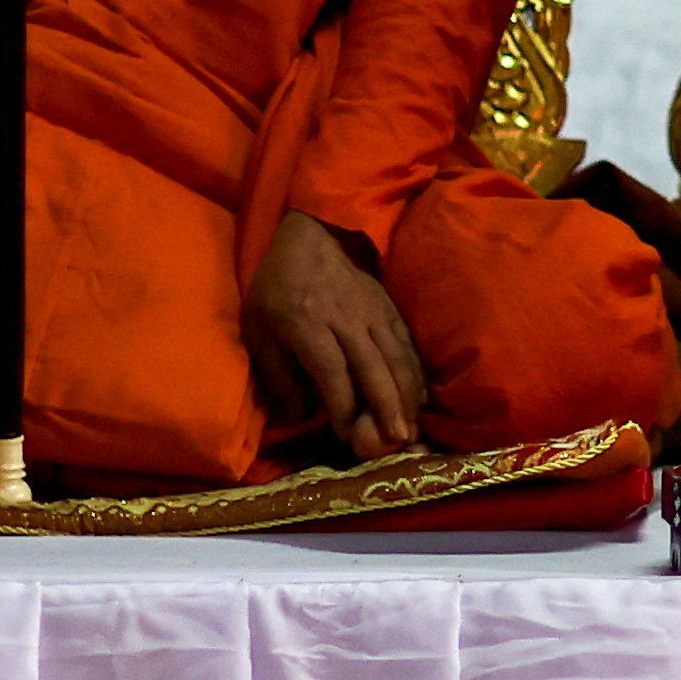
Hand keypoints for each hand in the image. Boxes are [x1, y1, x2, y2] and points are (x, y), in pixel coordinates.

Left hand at [248, 211, 429, 458]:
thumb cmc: (277, 288)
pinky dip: (417, 374)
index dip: (344, 406)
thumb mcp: (258, 330)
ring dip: (408, 395)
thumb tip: (301, 415)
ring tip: (414, 427)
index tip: (351, 438)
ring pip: (396, 357)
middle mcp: (345, 320)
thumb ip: (277, 374)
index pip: (332, 371)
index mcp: (306, 324)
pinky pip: (407, 345)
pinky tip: (423, 398)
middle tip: (399, 440)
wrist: (312, 239)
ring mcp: (373, 313)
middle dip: (387, 407)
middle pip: (373, 367)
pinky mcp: (389, 309)